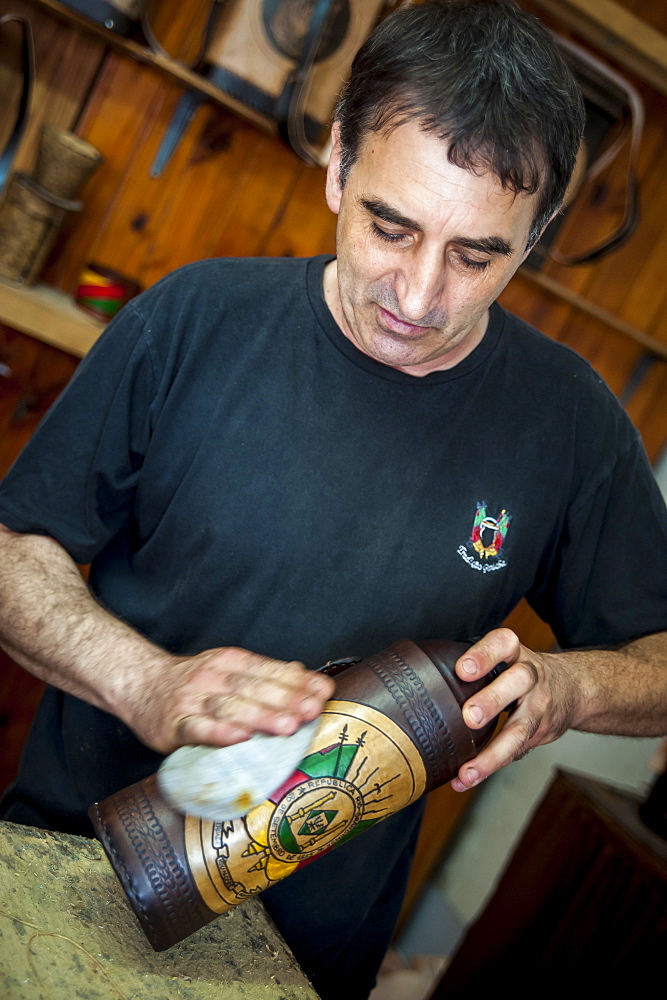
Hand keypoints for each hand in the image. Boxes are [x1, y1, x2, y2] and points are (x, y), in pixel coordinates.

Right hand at [122, 646, 334, 753]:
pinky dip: (219, 734)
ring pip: (231, 708)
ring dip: (261, 716)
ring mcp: (192, 700)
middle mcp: (212, 677)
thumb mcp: (228, 669)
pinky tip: (240, 739)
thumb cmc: (193, 683)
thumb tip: (305, 675)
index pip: (269, 670)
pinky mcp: (173, 725)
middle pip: (254, 688)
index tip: (323, 692)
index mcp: (230, 661)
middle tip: (312, 711)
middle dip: (286, 700)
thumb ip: (265, 674)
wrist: (139, 684)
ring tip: (288, 727)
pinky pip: (198, 730)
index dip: (297, 681)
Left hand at [450, 628, 580, 790]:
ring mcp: (538, 707)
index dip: (484, 655)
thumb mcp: (504, 656)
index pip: (503, 643)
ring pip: (520, 729)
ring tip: (468, 771)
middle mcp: (531, 676)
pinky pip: (515, 752)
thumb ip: (475, 663)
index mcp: (515, 653)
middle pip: (518, 682)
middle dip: (493, 700)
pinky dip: (489, 768)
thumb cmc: (519, 671)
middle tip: (469, 716)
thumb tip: (420, 677)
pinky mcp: (539, 733)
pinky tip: (466, 778)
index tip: (462, 669)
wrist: (571, 689)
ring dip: (492, 753)